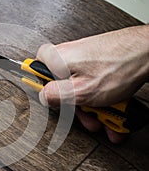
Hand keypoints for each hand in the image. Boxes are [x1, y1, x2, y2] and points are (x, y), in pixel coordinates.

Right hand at [37, 25, 148, 142]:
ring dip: (91, 107)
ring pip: (78, 87)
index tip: (51, 104)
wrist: (148, 53)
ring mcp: (81, 58)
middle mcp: (66, 56)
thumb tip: (41, 97)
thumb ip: (55, 95)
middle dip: (76, 107)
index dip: (44, 93)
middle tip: (88, 117)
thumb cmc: (120, 67)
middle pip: (60, 86)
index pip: (33, 73)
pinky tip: (111, 108)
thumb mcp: (81, 91)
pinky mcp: (94, 62)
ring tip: (106, 117)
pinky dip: (99, 97)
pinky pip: (91, 83)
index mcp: (56, 59)